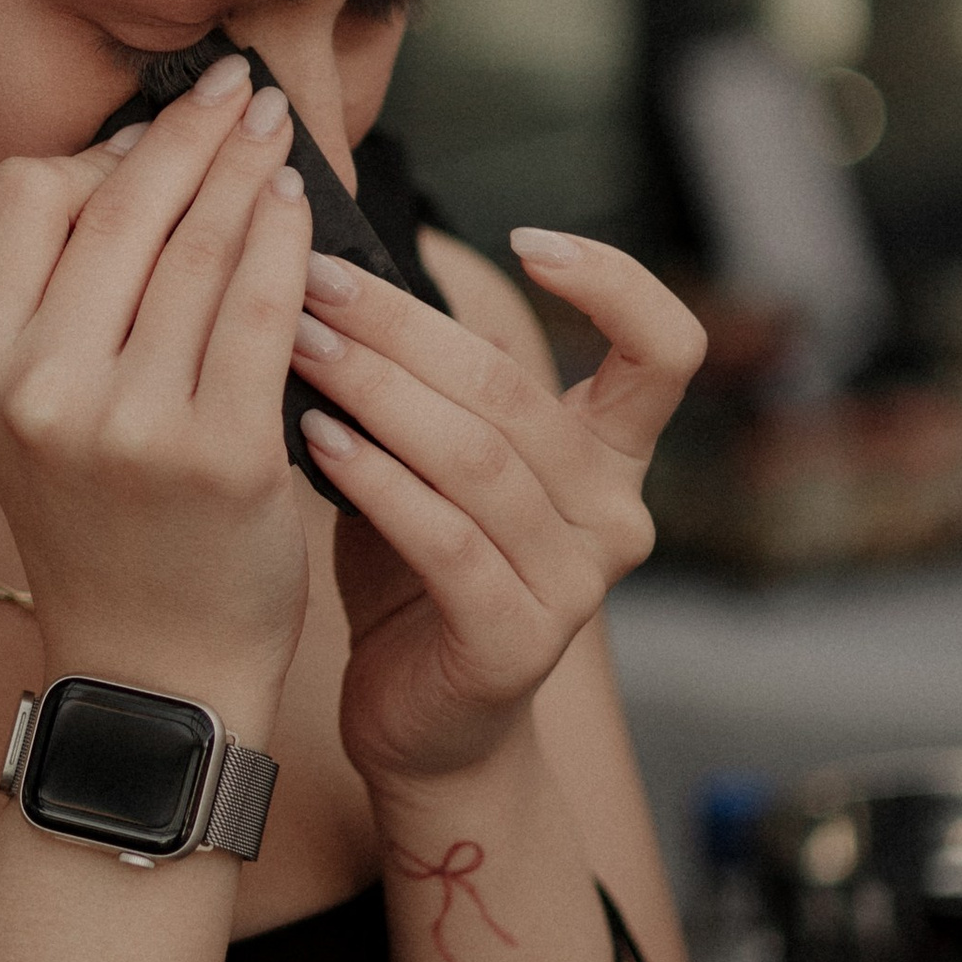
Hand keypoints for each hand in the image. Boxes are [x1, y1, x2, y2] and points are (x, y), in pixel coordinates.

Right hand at [0, 57, 314, 717]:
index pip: (23, 196)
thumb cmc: (108, 526)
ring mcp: (128, 425)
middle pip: (119, 206)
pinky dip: (289, 244)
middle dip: (192, 131)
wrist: (154, 670)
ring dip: (248, 172)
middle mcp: (37, 390)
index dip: (99, 149)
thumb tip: (144, 157)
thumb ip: (64, 299)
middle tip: (244, 86)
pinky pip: (264, 311)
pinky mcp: (220, 454)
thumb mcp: (34, 413)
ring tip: (278, 132)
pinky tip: (304, 213)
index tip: (162, 128)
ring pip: (199, 248)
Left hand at [289, 228, 704, 791]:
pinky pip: (445, 540)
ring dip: (376, 391)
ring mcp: (575, 584)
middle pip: (514, 390)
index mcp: (609, 456)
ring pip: (477, 459)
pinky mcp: (518, 642)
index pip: (663, 349)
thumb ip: (424, 380)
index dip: (614, 284)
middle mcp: (613, 514)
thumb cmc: (415, 572)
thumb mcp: (431, 458)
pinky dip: (377, 482)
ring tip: (298, 346)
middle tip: (315, 279)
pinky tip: (316, 441)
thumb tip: (344, 266)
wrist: (419, 723)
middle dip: (403, 325)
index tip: (527, 238)